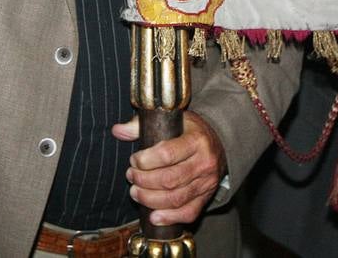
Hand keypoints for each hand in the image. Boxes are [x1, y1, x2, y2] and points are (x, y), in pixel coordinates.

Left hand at [112, 110, 226, 225]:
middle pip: (170, 179)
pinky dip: (170, 217)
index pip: (167, 154)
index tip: (134, 160)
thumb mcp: (171, 120)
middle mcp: (205, 162)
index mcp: (196, 140)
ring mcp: (207, 183)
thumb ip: (142, 125)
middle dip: (144, 181)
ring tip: (135, 192)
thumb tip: (117, 131)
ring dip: (150, 199)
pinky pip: (189, 213)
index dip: (145, 160)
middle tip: (130, 176)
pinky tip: (153, 217)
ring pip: (176, 198)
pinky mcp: (206, 197)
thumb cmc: (189, 130)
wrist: (220, 142)